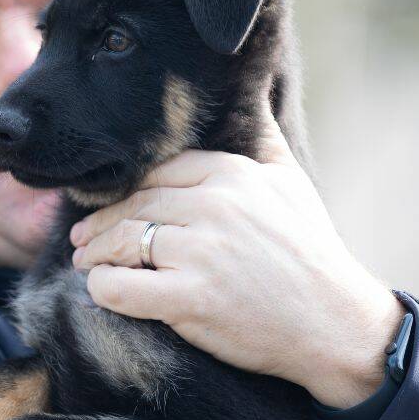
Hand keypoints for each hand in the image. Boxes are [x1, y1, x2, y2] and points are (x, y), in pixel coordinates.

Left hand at [70, 112, 405, 408]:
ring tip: (87, 262)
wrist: (336, 325)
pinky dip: (103, 288)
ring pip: (122, 242)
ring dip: (95, 254)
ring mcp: (201, 252)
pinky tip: (101, 290)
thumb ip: (264, 139)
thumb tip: (250, 95)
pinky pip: (120, 287)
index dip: (127, 192)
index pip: (157, 173)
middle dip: (100, 223)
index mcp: (232, 174)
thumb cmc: (312, 254)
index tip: (112, 206)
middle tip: (82, 237)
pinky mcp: (191, 298)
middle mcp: (214, 206)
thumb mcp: (293, 183)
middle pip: (134, 206)